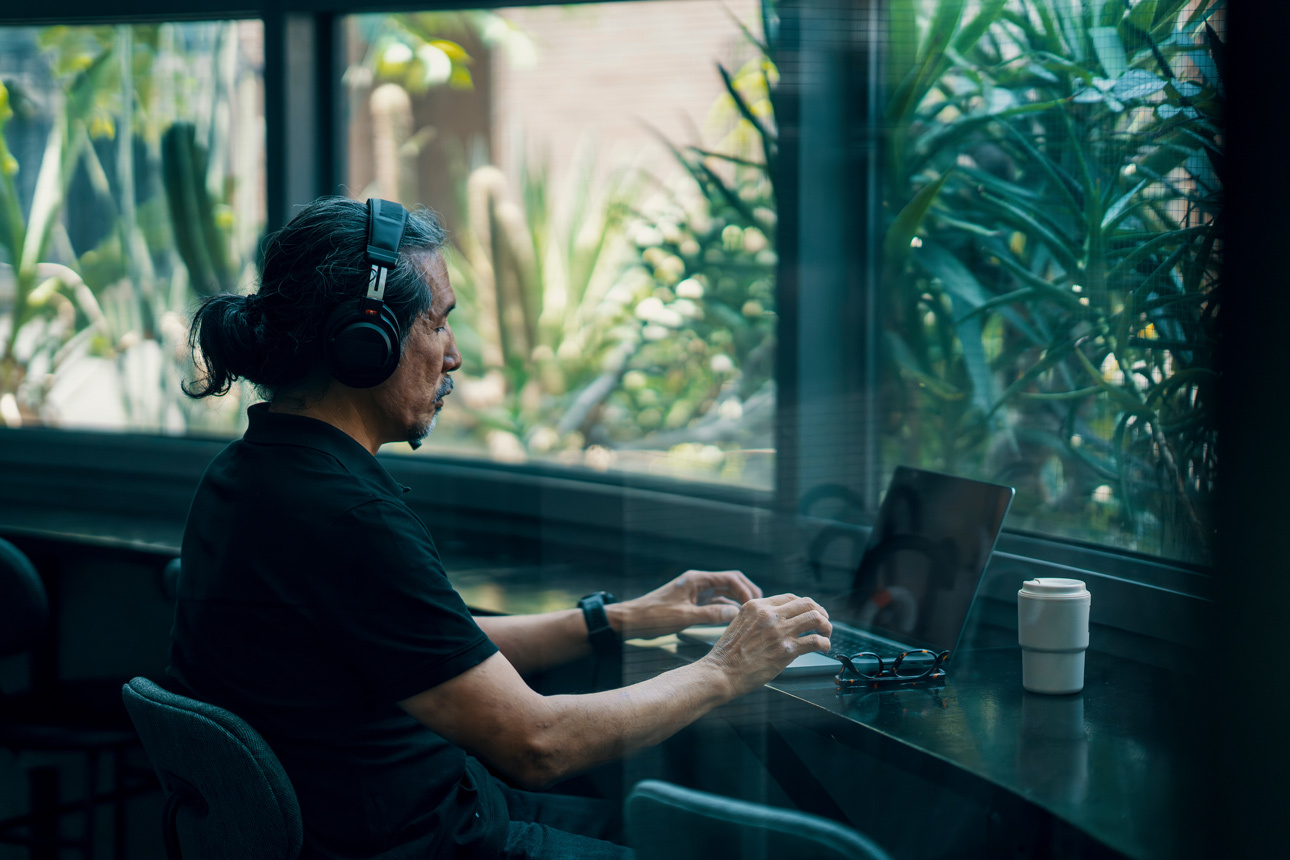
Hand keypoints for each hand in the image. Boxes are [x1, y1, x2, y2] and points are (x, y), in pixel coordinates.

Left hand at [611, 570, 762, 638]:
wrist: (631, 620)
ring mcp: (695, 591)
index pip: (730, 578)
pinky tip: (733, 618)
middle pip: (730, 582)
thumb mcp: (684, 617)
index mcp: (696, 580)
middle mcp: (698, 582)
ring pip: (723, 591)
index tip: (756, 604)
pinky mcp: (691, 601)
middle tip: (759, 606)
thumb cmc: (653, 617)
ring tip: (751, 613)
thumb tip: (736, 614)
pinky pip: (714, 601)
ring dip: (737, 599)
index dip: (746, 589)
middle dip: (746, 592)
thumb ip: (710, 615)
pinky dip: (725, 607)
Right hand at [702, 594, 831, 696]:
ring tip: (826, 635)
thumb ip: (758, 619)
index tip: (811, 612)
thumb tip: (779, 622)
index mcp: (756, 606)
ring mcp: (779, 631)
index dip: (805, 605)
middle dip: (820, 612)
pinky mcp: (786, 650)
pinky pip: (815, 641)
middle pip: (807, 603)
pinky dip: (825, 643)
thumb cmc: (728, 655)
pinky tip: (824, 648)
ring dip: (826, 626)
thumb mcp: (739, 624)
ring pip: (815, 618)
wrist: (721, 673)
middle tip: (824, 623)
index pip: (790, 598)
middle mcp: (769, 614)